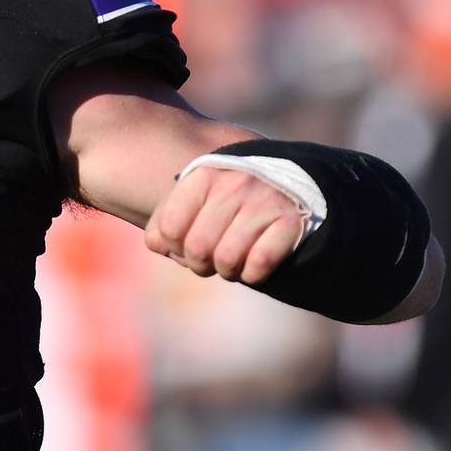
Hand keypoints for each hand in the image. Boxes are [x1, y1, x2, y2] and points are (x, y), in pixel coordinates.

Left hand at [143, 166, 306, 283]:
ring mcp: (265, 201)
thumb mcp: (194, 197)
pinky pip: (261, 262)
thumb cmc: (229, 196)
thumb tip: (157, 245)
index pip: (169, 228)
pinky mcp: (292, 220)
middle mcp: (234, 184)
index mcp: (203, 176)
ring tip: (231, 264)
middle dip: (200, 265)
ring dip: (227, 272)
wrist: (290, 181)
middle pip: (197, 248)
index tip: (184, 246)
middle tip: (209, 262)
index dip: (173, 248)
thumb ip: (165, 219)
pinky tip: (253, 267)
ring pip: (227, 259)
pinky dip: (253, 275)